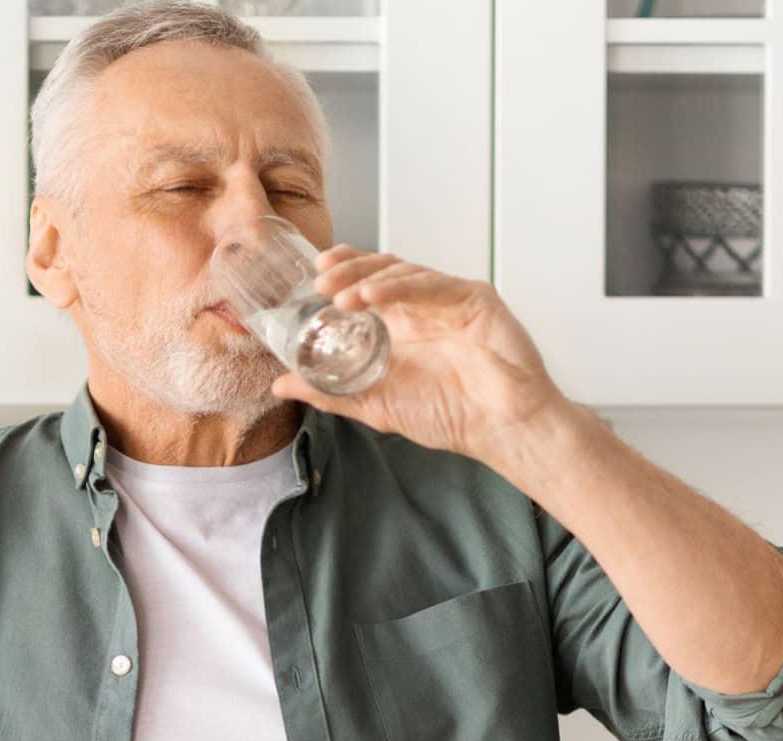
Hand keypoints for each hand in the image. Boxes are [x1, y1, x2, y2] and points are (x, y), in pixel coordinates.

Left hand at [270, 245, 575, 467]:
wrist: (500, 429)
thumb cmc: (451, 416)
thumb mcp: (376, 404)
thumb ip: (330, 393)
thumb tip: (282, 385)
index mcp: (404, 326)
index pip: (368, 284)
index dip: (343, 272)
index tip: (315, 274)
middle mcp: (425, 307)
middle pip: (382, 270)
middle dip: (348, 270)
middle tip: (320, 280)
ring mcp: (450, 300)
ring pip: (403, 271)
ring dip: (367, 278)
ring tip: (338, 295)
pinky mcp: (474, 299)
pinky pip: (432, 283)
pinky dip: (398, 286)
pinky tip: (371, 296)